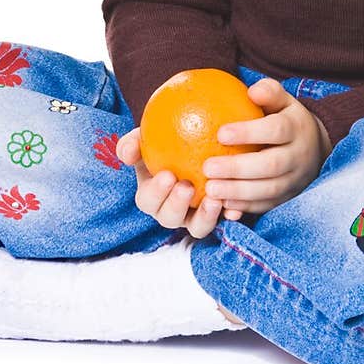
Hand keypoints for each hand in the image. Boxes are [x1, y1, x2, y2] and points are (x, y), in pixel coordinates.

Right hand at [115, 129, 243, 237]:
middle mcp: (172, 209)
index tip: (167, 175)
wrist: (199, 137)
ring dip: (204, 217)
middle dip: (176, 205)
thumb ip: (134, 142)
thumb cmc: (168, 137)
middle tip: (187, 186)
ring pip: (197, 227)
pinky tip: (236, 207)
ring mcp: (195, 216)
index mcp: (152, 194)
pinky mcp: (219, 215)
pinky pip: (224, 220)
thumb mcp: (147, 136)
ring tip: (214, 199)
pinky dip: (230, 215)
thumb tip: (127, 153)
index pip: (147, 200)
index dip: (155, 193)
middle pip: (169, 218)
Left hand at [201, 77, 332, 216]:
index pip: (276, 130)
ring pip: (269, 190)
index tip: (220, 133)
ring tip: (209, 189)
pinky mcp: (288, 198)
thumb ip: (269, 92)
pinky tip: (222, 205)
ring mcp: (295, 180)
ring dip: (237, 192)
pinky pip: (267, 206)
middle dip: (238, 168)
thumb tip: (252, 91)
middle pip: (271, 165)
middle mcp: (299, 156)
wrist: (316, 148)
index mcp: (297, 128)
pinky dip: (244, 207)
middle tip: (207, 167)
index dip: (249, 132)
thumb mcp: (283, 100)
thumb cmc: (286, 118)